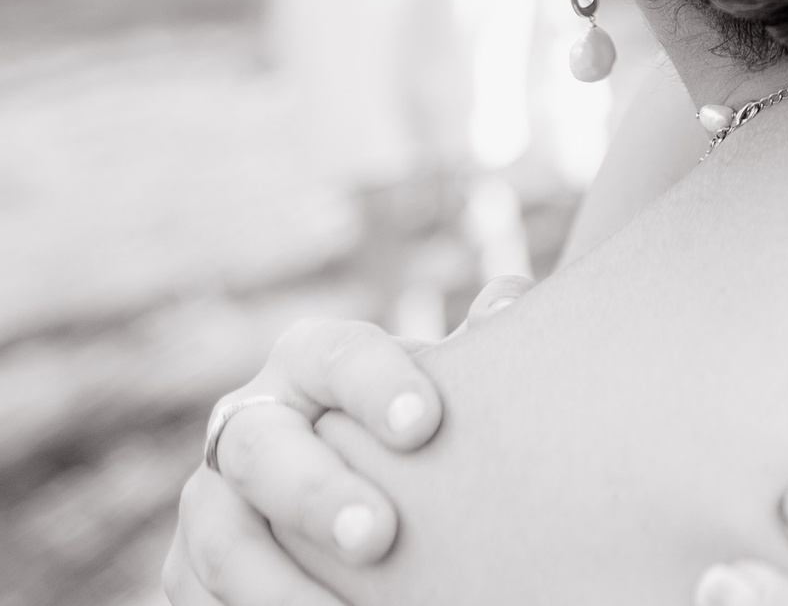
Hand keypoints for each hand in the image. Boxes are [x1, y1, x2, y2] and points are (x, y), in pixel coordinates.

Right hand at [162, 276, 530, 603]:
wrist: (334, 491)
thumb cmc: (405, 430)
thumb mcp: (431, 386)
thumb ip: (467, 352)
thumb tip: (507, 303)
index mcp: (309, 363)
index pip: (336, 356)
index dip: (377, 386)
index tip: (425, 424)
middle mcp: (247, 424)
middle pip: (265, 452)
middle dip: (318, 495)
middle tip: (378, 537)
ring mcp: (209, 500)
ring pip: (222, 542)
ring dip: (279, 584)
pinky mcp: (188, 570)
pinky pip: (202, 599)